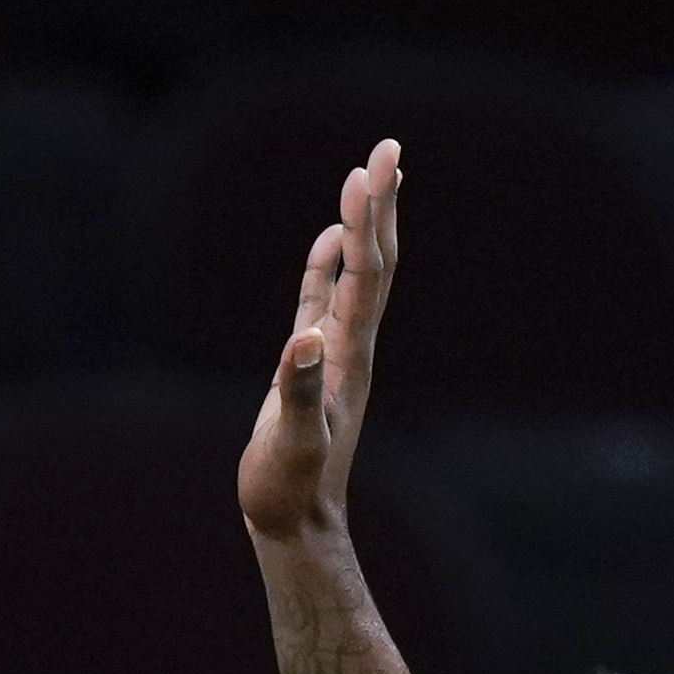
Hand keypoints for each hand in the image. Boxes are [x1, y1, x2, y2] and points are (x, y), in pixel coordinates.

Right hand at [238, 138, 399, 547]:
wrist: (294, 525)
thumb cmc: (287, 490)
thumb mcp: (290, 443)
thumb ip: (297, 392)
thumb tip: (303, 339)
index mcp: (349, 355)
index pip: (367, 272)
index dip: (370, 217)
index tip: (374, 165)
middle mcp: (351, 346)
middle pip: (375, 262)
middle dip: (379, 205)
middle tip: (386, 148)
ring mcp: (334, 354)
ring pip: (356, 275)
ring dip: (363, 225)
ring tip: (367, 175)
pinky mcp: (311, 367)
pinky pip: (325, 301)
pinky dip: (330, 264)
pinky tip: (329, 239)